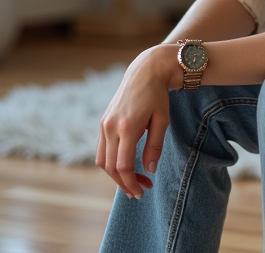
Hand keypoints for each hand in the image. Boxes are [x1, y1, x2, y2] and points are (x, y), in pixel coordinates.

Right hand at [96, 44, 177, 198]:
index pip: (123, 165)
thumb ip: (155, 146)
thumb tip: (149, 170)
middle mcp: (110, 126)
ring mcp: (103, 124)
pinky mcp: (102, 122)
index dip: (131, 182)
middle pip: (110, 167)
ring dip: (116, 175)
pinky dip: (111, 162)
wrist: (144, 72)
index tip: (142, 191)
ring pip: (102, 161)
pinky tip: (125, 166)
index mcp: (127, 126)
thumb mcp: (162, 121)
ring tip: (133, 181)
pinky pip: (102, 150)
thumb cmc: (157, 96)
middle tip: (141, 191)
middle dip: (125, 183)